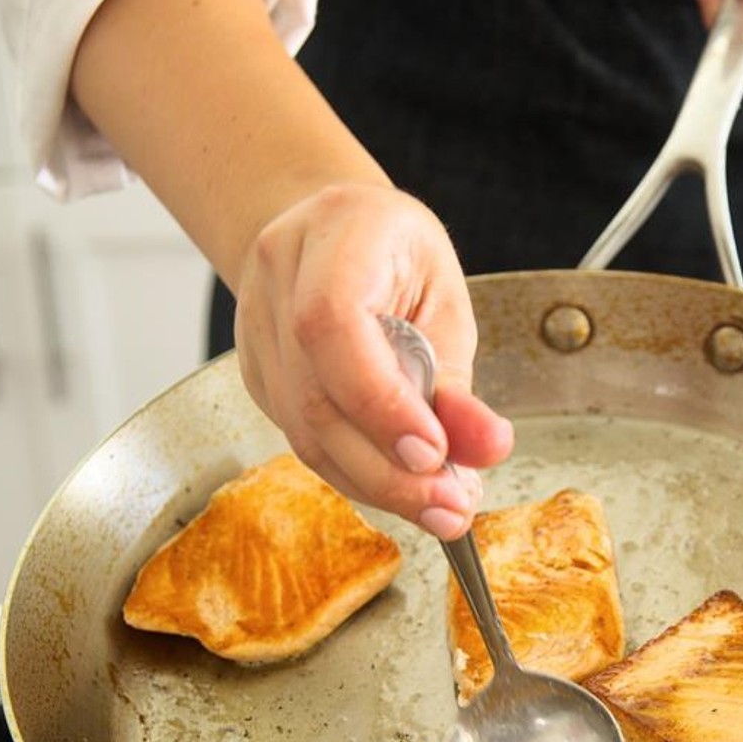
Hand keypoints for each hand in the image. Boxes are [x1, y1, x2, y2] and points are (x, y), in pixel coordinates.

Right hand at [234, 182, 514, 539]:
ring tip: (440, 509)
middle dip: (389, 471)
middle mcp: (278, 279)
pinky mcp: (260, 378)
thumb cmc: (396, 254)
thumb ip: (459, 381)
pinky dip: (359, 475)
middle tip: (452, 508)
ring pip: (305, 434)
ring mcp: (256, 332)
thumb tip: (486, 448)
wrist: (333, 232)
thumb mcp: (446, 301)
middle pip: (316, 398)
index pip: (332, 324)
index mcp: (335, 235)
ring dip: (378, 486)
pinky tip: (404, 489)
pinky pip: (305, 441)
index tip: (434, 454)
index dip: (380, 401)